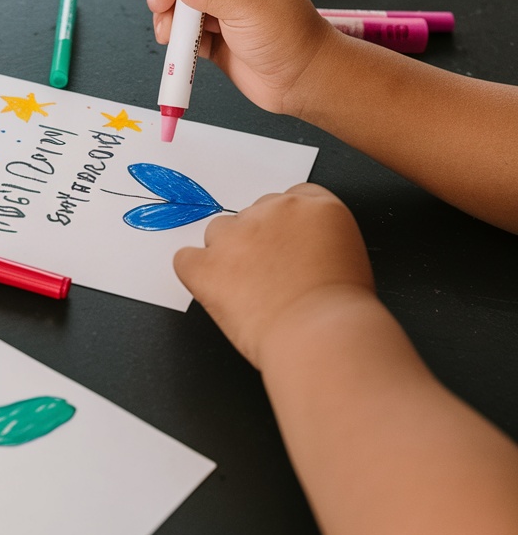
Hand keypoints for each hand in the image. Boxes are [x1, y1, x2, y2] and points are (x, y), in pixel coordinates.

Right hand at [147, 0, 341, 115]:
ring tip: (169, 32)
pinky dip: (174, 35)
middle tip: (160, 4)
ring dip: (167, 14)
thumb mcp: (251, 7)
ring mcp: (218, 5)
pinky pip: (182, 28)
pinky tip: (177, 45)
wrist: (300, 81)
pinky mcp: (211, 32)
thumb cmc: (291, 37)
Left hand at [174, 184, 375, 368]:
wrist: (321, 336)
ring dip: (226, 255)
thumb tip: (297, 251)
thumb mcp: (348, 259)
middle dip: (256, 241)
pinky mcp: (207, 263)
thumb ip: (318, 241)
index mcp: (315, 207)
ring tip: (246, 291)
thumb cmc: (339, 311)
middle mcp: (274, 210)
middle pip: (253, 213)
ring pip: (219, 232)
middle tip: (268, 277)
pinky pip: (186, 259)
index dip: (285, 227)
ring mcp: (236, 234)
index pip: (292, 198)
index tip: (285, 248)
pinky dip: (195, 274)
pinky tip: (213, 292)